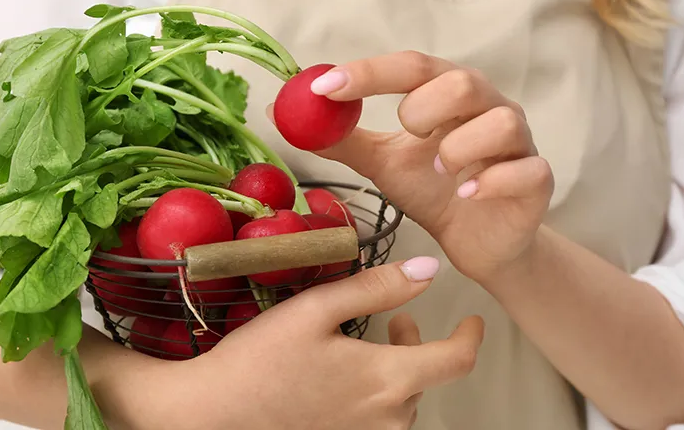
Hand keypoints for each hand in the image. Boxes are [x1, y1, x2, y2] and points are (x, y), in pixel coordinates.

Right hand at [115, 258, 482, 429]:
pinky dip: (376, 395)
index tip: (472, 319)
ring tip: (365, 347)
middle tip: (396, 321)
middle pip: (426, 379)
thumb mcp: (317, 309)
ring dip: (396, 370)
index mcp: (387, 379)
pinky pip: (378, 420)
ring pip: (402, 401)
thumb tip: (429, 269)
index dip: (471, 336)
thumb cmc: (260, 359)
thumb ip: (376, 288)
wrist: (212, 414)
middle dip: (417, 346)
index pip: (456, 361)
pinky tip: (343, 380)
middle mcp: (387, 417)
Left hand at [300, 52, 553, 280]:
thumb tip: (279, 114)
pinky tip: (465, 195)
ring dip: (460, 146)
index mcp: (449, 94)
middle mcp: (488, 107)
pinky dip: (490, 180)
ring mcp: (519, 143)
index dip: (369, 73)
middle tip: (406, 134)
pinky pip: (525, 170)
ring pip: (501, 122)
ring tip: (440, 171)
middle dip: (424, 107)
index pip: (412, 66)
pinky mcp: (537, 180)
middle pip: (463, 81)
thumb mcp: (382, 163)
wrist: (478, 241)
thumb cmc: (433, 190)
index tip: (324, 87)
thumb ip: (340, 140)